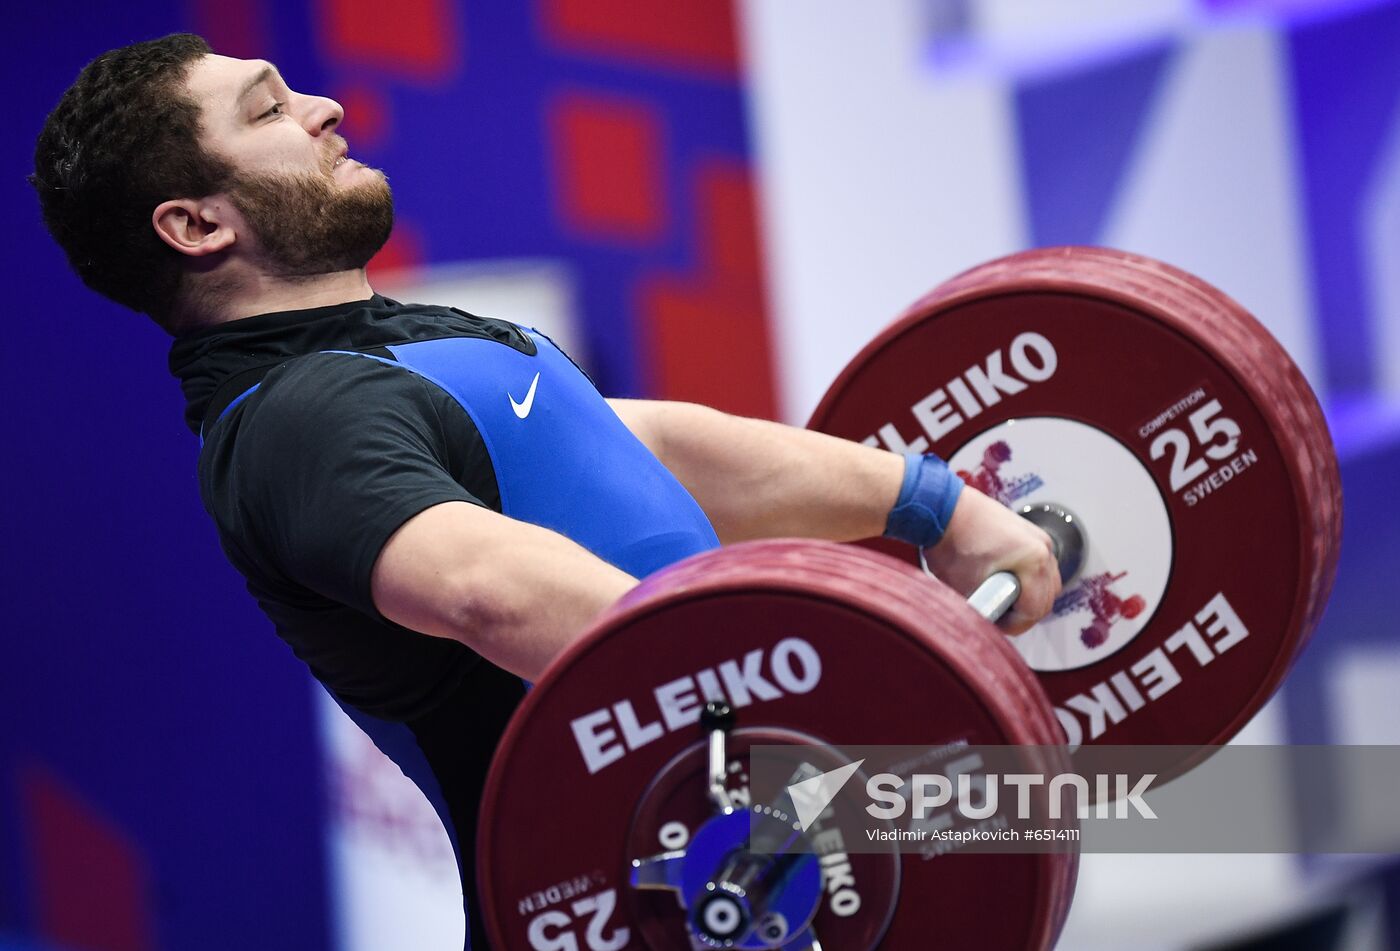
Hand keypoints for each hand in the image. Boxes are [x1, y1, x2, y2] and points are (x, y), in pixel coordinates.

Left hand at [922, 486, 1060, 634]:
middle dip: (1023, 613)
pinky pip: (1038, 564)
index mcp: (1033, 562)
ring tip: (1001, 600)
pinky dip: (1027, 577)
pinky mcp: (1029, 532)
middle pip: (1047, 597)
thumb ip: (984, 611)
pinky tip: (1004, 581)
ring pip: (1047, 581)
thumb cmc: (952, 542)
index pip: (1035, 610)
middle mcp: (1043, 548)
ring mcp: (1038, 537)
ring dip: (1028, 595)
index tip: (995, 625)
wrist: (942, 509)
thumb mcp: (966, 588)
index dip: (1013, 625)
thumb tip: (990, 626)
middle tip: (999, 617)